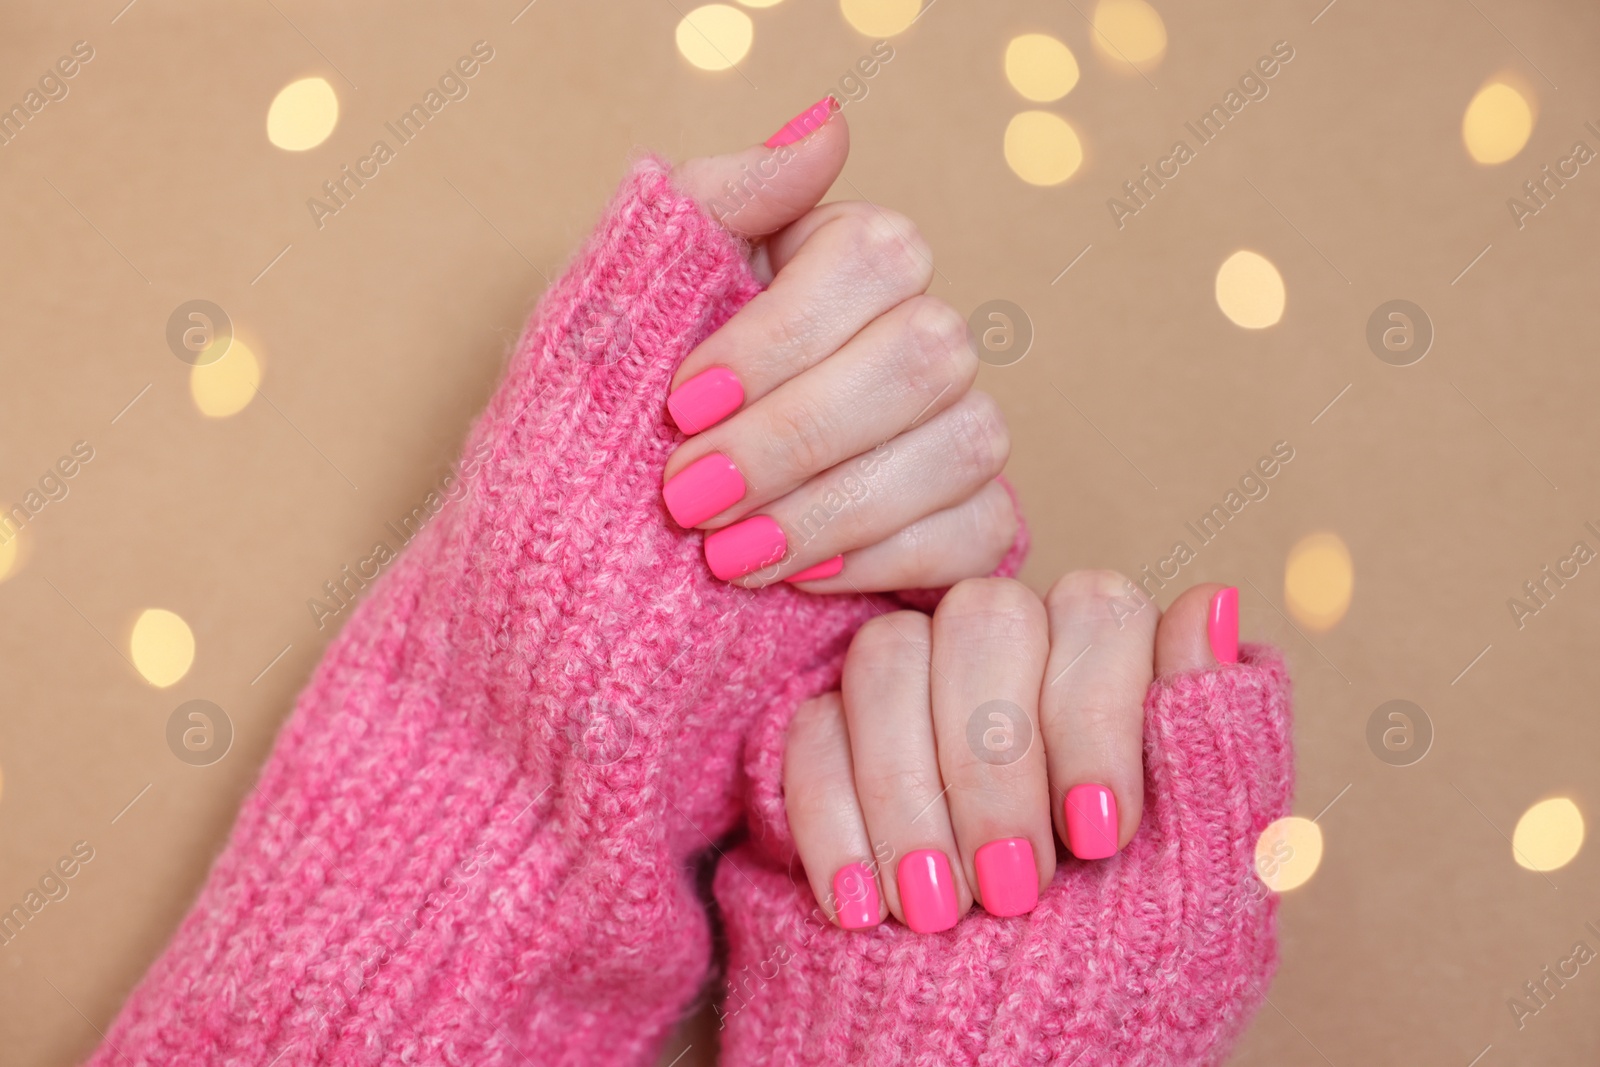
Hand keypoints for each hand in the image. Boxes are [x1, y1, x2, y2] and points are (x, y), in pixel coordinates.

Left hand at [665, 99, 1015, 589]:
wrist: (607, 539)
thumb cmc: (623, 407)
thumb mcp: (635, 293)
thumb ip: (721, 199)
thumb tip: (827, 127)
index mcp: (851, 259)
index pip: (877, 256)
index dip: (778, 335)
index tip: (680, 402)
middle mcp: (923, 334)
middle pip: (923, 354)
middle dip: (792, 437)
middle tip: (688, 499)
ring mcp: (959, 429)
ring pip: (960, 446)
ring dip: (829, 509)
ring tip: (726, 554)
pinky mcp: (971, 522)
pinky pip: (975, 535)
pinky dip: (879, 562)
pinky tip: (796, 579)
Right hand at [782, 575, 1241, 930]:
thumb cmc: (1116, 992)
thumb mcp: (1204, 889)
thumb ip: (1222, 747)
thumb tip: (1214, 601)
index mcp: (1109, 685)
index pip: (1095, 609)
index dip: (1093, 713)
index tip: (1098, 837)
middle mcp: (1009, 671)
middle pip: (984, 615)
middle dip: (994, 763)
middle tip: (1012, 888)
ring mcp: (910, 700)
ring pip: (888, 657)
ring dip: (910, 794)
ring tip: (936, 912)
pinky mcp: (822, 746)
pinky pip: (806, 730)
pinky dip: (835, 825)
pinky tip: (865, 912)